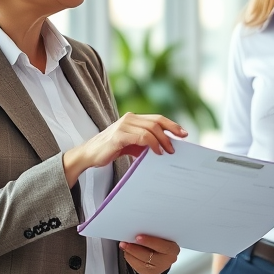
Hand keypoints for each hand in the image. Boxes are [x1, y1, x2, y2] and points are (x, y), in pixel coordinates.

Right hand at [64, 113, 186, 185]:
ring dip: (162, 141)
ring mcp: (123, 126)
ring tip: (167, 151)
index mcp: (133, 119)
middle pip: (156, 121)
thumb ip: (145, 142)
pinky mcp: (118, 136)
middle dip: (170, 132)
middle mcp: (129, 119)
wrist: (89, 155)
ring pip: (150, 129)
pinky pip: (141, 137)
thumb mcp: (131, 144)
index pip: (157, 118)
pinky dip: (152, 144)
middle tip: (177, 145)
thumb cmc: (111, 149)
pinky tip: (156, 152)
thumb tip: (165, 147)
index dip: (172, 125)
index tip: (184, 133)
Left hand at [120, 234, 179, 273]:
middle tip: (126, 242)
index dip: (149, 241)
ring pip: (142, 263)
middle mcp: (167, 260)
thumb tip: (138, 232)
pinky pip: (137, 268)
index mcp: (172, 249)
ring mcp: (159, 269)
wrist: (163, 255)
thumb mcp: (161, 237)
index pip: (162, 246)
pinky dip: (130, 259)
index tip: (138, 237)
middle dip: (135, 249)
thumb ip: (153, 235)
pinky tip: (127, 253)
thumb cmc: (161, 243)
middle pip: (149, 256)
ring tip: (124, 246)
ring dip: (130, 254)